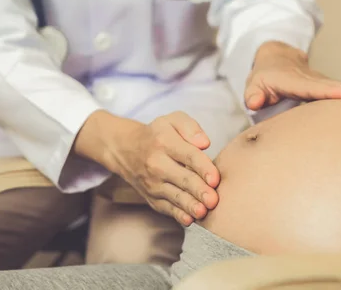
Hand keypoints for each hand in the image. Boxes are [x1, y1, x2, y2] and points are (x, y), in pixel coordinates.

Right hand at [74, 110, 218, 225]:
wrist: (125, 149)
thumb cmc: (158, 134)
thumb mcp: (172, 120)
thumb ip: (190, 127)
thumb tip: (205, 143)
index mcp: (165, 142)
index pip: (188, 155)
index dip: (203, 168)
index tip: (215, 179)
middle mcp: (157, 164)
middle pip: (183, 179)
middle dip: (199, 190)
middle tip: (213, 200)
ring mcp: (153, 183)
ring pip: (175, 196)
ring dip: (190, 205)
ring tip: (203, 212)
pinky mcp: (151, 197)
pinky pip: (166, 208)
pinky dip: (177, 215)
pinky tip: (189, 220)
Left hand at [245, 41, 340, 109]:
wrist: (277, 61)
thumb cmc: (264, 78)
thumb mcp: (253, 84)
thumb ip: (252, 94)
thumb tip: (254, 103)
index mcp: (294, 81)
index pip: (313, 88)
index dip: (330, 91)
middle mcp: (312, 80)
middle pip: (334, 86)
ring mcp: (322, 83)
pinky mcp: (329, 87)